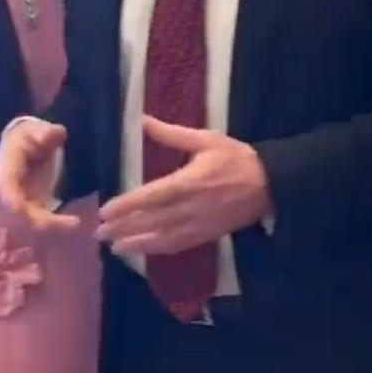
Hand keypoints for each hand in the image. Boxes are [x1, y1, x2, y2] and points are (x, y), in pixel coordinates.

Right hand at [0, 119, 77, 232]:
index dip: (14, 201)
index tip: (28, 210)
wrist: (28, 142)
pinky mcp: (33, 203)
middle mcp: (11, 189)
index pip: (6, 189)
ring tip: (75, 223)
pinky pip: (42, 217)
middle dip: (42, 219)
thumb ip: (44, 132)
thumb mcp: (35, 129)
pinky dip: (55, 222)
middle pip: (21, 211)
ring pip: (32, 217)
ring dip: (51, 224)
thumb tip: (55, 132)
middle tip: (71, 222)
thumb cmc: (28, 135)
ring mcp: (22, 198)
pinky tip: (73, 221)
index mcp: (6, 169)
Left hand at [96, 116, 269, 255]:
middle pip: (152, 222)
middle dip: (124, 229)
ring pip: (163, 238)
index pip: (151, 197)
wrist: (271, 185)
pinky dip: (158, 251)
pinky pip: (179, 246)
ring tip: (114, 248)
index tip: (105, 211)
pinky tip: (143, 252)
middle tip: (99, 233)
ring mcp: (200, 225)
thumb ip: (173, 134)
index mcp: (189, 182)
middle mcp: (191, 208)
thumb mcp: (207, 139)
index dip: (127, 205)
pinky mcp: (208, 235)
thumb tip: (142, 120)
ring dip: (137, 245)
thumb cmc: (238, 158)